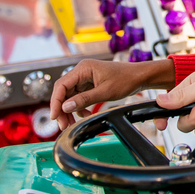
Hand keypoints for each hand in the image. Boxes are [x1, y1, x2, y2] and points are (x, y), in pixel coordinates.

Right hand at [50, 58, 174, 129]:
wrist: (139, 77)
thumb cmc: (125, 80)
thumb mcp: (105, 92)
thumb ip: (84, 100)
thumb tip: (65, 107)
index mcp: (83, 68)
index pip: (61, 85)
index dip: (55, 102)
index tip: (55, 116)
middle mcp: (81, 71)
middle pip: (63, 92)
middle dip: (62, 109)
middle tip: (62, 125)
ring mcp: (84, 78)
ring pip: (70, 96)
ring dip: (70, 110)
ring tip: (71, 124)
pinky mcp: (89, 84)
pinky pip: (78, 97)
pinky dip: (79, 108)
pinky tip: (85, 116)